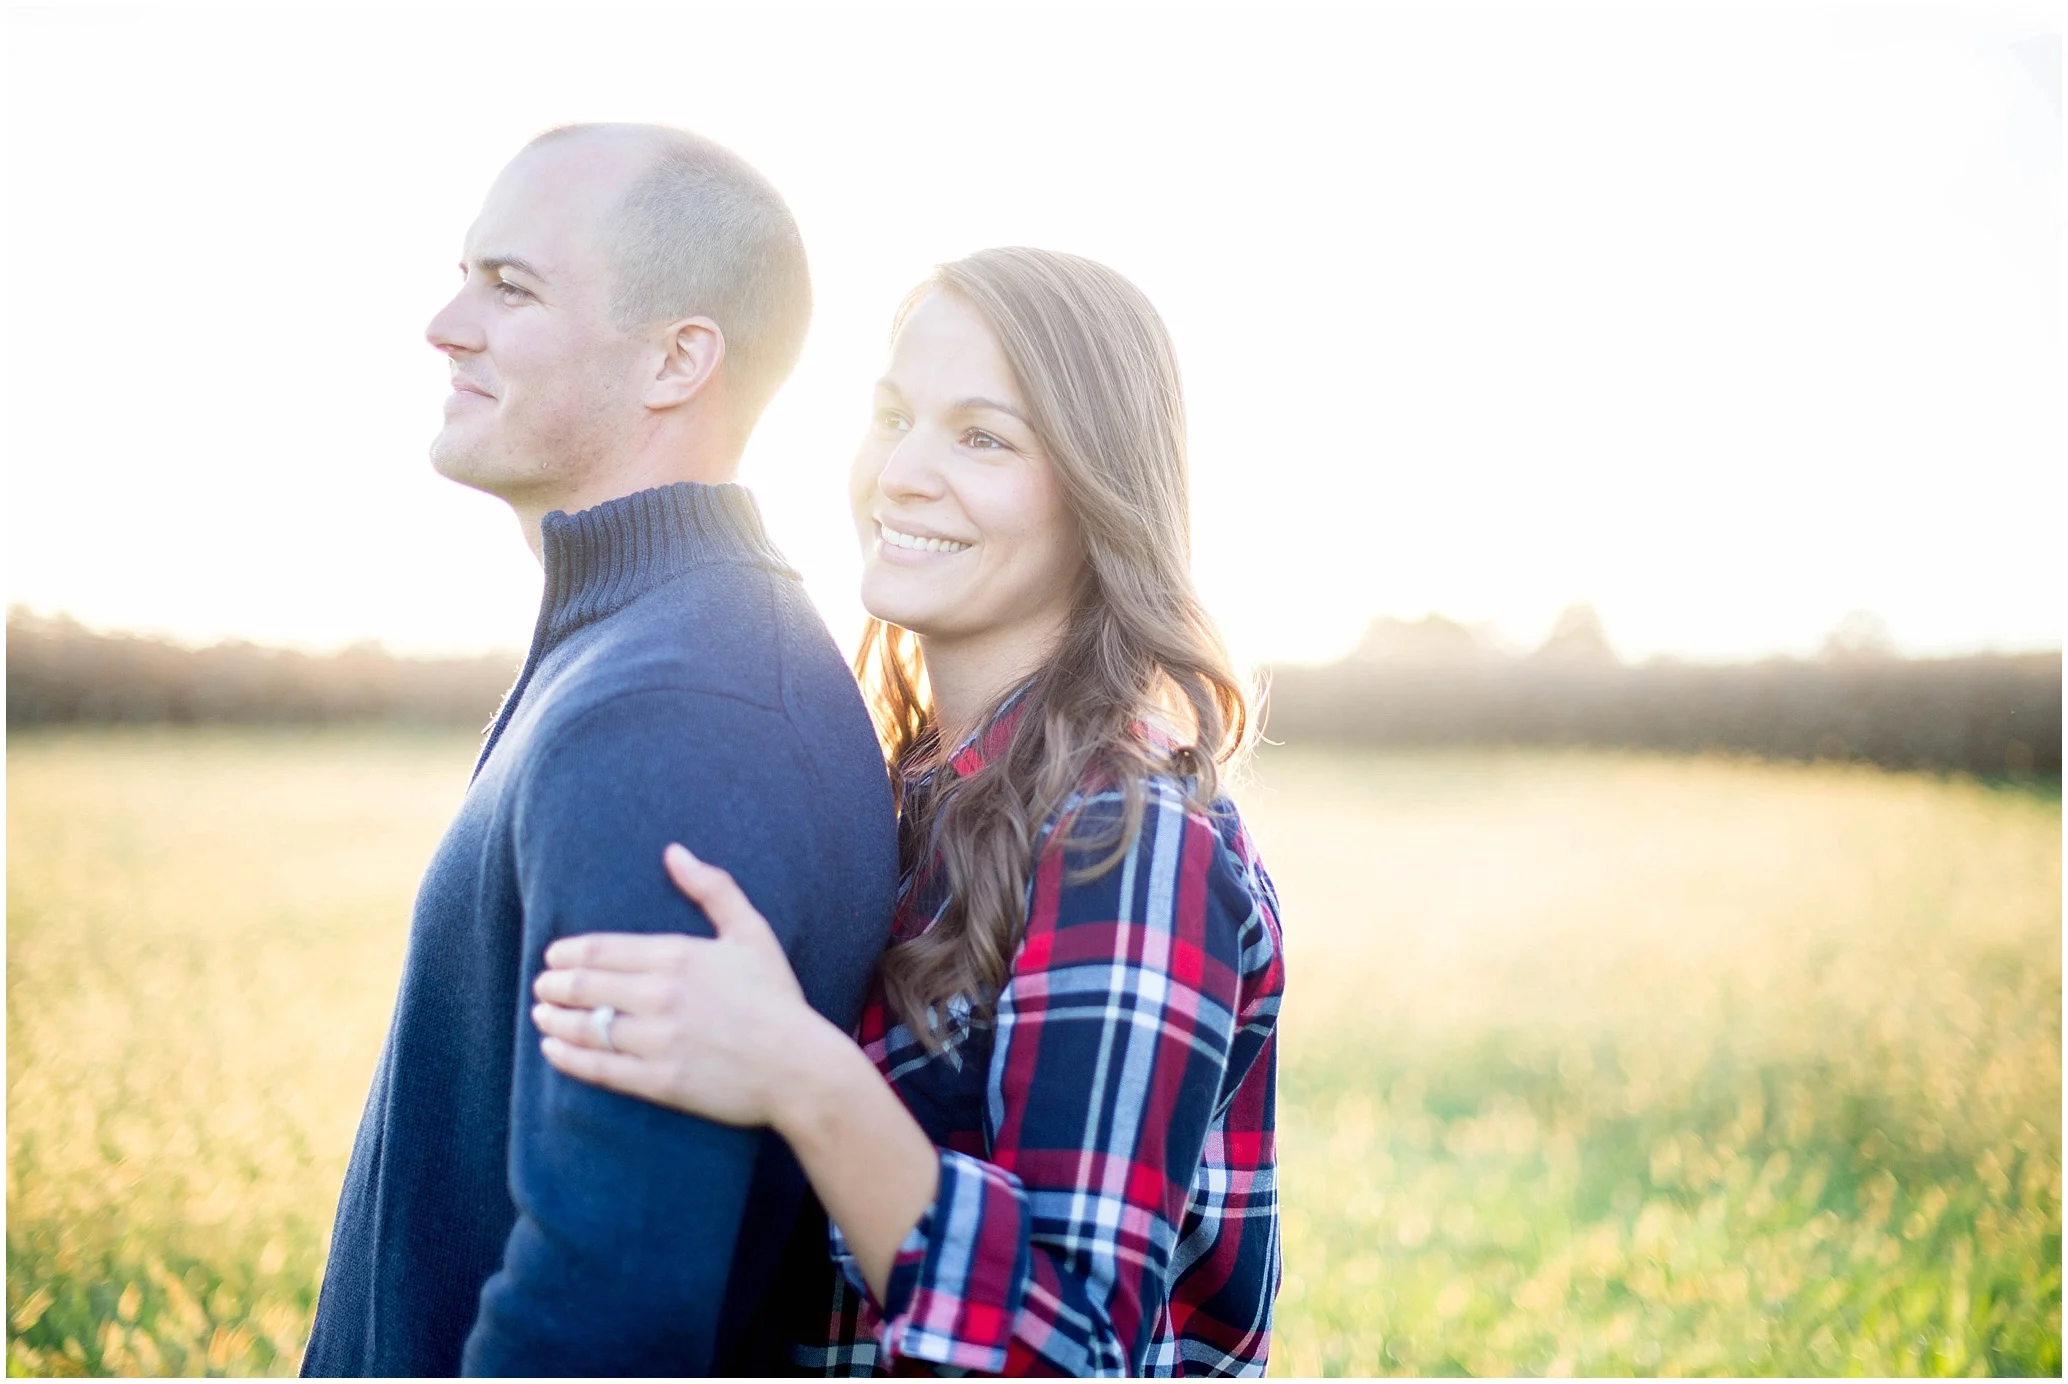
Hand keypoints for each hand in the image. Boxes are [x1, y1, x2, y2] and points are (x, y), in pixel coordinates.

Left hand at [531, 843, 828, 1127]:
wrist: (801, 1067)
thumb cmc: (777, 999)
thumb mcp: (751, 933)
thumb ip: (712, 889)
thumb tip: (674, 851)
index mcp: (679, 956)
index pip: (601, 950)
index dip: (567, 953)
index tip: (554, 956)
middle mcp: (662, 995)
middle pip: (585, 987)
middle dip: (555, 985)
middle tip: (542, 986)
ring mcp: (658, 1041)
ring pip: (586, 1026)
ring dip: (553, 1019)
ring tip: (542, 1016)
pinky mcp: (659, 1082)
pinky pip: (598, 1068)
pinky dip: (567, 1058)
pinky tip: (552, 1051)